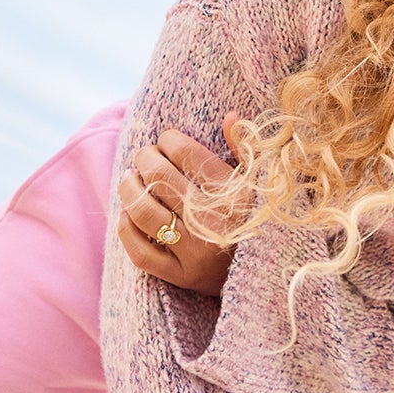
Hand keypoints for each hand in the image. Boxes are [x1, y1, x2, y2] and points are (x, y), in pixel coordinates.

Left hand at [116, 119, 243, 295]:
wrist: (267, 276)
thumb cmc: (257, 220)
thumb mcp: (258, 183)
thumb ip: (244, 149)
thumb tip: (229, 116)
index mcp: (233, 193)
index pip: (186, 153)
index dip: (168, 140)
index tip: (167, 140)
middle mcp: (212, 221)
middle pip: (159, 176)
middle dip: (144, 157)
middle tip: (144, 155)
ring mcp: (194, 251)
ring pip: (143, 211)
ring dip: (129, 187)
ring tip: (130, 178)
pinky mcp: (181, 276)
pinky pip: (140, 252)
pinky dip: (126, 229)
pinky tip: (127, 213)